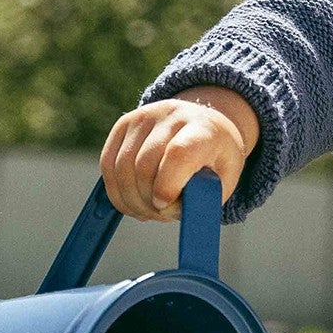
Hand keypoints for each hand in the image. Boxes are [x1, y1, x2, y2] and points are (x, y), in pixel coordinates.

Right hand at [99, 87, 260, 220]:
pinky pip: (108, 163)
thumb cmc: (215, 159)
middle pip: (144, 164)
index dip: (167, 186)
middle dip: (147, 201)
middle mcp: (171, 116)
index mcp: (203, 129)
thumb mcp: (224, 181)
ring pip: (121, 167)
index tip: (165, 206)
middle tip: (159, 215)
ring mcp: (143, 117)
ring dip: (130, 199)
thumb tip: (168, 211)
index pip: (178, 154)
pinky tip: (132, 202)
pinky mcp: (123, 124)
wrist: (206, 125)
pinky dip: (115, 191)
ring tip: (148, 211)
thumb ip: (202, 200)